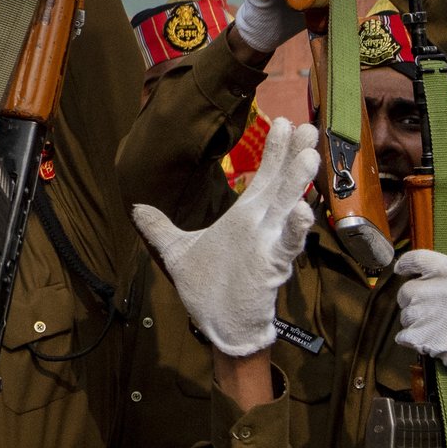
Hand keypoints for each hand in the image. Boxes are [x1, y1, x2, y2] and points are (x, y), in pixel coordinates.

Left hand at [133, 118, 316, 355]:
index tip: (286, 122)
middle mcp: (261, 225)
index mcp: (244, 218)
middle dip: (294, 155)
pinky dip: (294, 230)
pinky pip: (287, 246)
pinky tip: (301, 210)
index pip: (263, 177)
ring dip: (298, 183)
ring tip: (309, 155)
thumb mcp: (177, 252)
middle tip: (309, 127)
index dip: (275, 150)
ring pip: (288, 208)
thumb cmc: (207, 289)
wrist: (219, 325)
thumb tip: (137, 206)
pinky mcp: (271, 267)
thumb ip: (159, 227)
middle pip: (281, 184)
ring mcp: (268, 244)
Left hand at [394, 250, 446, 383]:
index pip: (419, 259)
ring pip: (406, 314)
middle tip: (424, 307)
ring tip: (433, 326)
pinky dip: (411, 339)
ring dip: (414, 321)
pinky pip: (404, 335)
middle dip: (411, 299)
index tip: (401, 269)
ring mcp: (434, 315)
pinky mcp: (427, 337)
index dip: (406, 263)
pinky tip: (426, 340)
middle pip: (408, 290)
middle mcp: (444, 291)